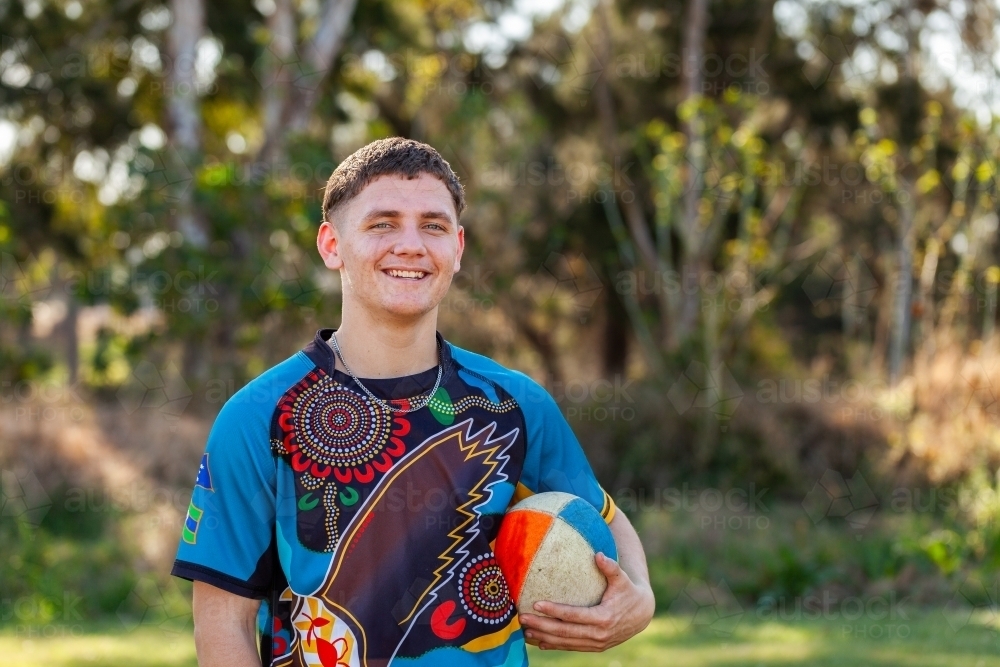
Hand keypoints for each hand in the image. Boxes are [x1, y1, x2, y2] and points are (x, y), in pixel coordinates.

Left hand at [518, 552, 654, 651]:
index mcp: (603, 618)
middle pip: (565, 632)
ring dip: (544, 637)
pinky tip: (538, 641)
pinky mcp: (594, 647)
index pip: (573, 616)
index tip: (536, 603)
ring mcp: (596, 643)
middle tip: (523, 619)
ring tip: (525, 631)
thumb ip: (611, 567)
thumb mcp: (622, 579)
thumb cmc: (628, 591)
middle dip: (542, 626)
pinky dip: (554, 645)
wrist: (642, 614)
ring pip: (565, 642)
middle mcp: (598, 634)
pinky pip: (571, 647)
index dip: (554, 611)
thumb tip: (599, 555)